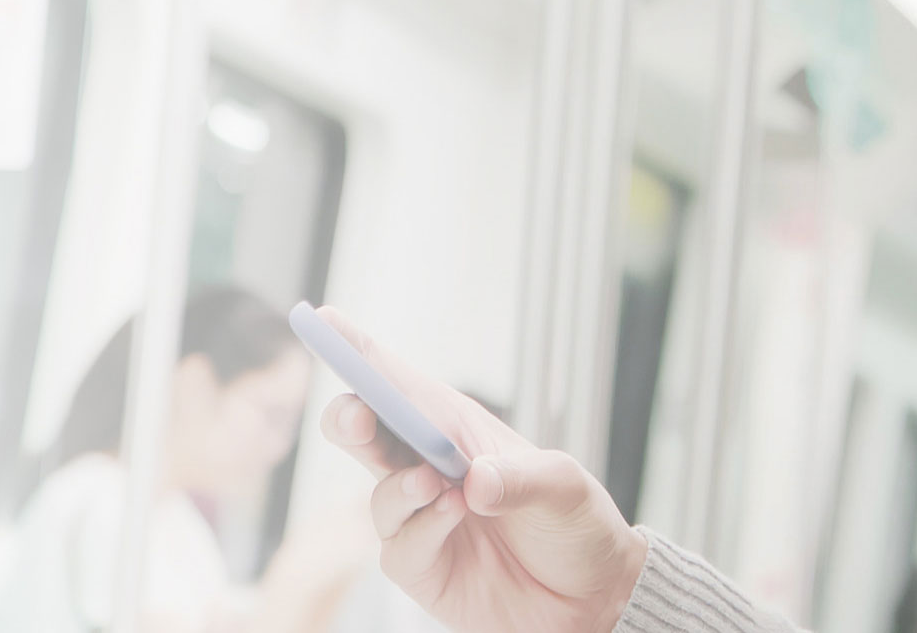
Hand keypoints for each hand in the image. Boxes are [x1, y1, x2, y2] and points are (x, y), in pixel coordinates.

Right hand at [313, 307, 648, 632]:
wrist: (591, 595)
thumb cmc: (576, 526)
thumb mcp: (565, 488)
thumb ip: (523, 478)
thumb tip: (474, 480)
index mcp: (459, 431)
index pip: (403, 386)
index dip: (359, 353)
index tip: (325, 322)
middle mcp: (431, 469)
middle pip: (369, 434)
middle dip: (351, 418)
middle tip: (357, 416)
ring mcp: (421, 519)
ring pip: (380, 494)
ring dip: (401, 487)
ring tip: (434, 484)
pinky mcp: (424, 567)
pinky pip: (401, 547)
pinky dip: (422, 530)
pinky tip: (453, 516)